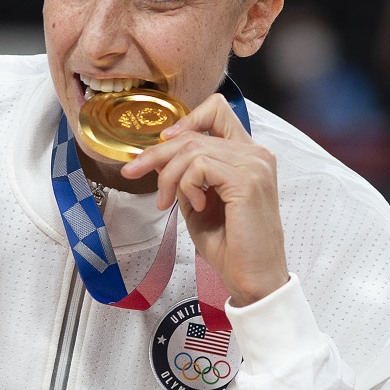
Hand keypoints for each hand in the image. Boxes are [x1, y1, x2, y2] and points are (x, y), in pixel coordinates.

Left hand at [121, 93, 287, 305]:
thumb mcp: (199, 201)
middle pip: (195, 131)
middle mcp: (256, 154)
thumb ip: (187, 175)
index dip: (186, 120)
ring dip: (169, 175)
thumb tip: (158, 156)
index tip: (161, 142)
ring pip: (193, 147)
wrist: (253, 279)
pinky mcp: (247, 181)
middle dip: (157, 152)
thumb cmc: (231, 247)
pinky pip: (200, 166)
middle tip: (133, 171)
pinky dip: (187, 185)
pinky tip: (195, 205)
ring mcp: (254, 165)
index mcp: (248, 155)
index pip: (217, 110)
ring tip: (168, 201)